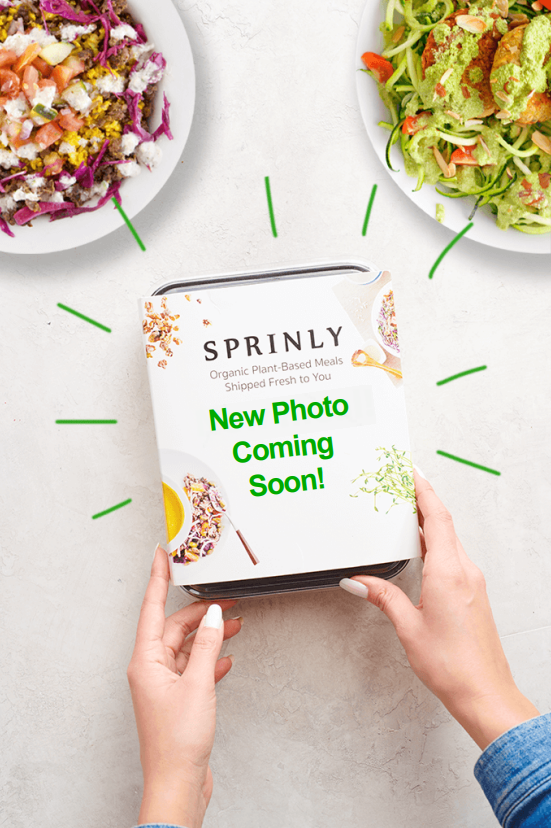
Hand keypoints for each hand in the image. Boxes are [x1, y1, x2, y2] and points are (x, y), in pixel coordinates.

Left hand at [127, 545, 242, 827]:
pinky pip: (193, 668)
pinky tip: (227, 657)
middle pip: (174, 627)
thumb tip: (214, 616)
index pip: (152, 608)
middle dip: (201, 612)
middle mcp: (150, 669)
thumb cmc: (178, 742)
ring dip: (210, 635)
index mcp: (145, 661)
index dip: (158, 579)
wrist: (178, 784)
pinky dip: (210, 659)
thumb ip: (206, 646)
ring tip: (235, 623)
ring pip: (186, 646)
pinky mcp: (177, 699)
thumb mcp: (197, 685)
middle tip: (226, 598)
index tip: (161, 555)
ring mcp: (163, 684)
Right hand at [340, 471, 538, 749]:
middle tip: (402, 484)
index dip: (423, 491)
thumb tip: (359, 581)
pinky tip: (424, 549)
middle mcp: (465, 572)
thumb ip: (383, 597)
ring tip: (408, 512)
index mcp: (448, 573)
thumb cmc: (451, 665)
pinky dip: (437, 542)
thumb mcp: (408, 627)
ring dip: (430, 522)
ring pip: (450, 540)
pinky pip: (454, 556)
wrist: (485, 693)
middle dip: (424, 500)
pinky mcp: (474, 594)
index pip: (436, 518)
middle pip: (444, 523)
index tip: (411, 472)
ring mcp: (473, 582)